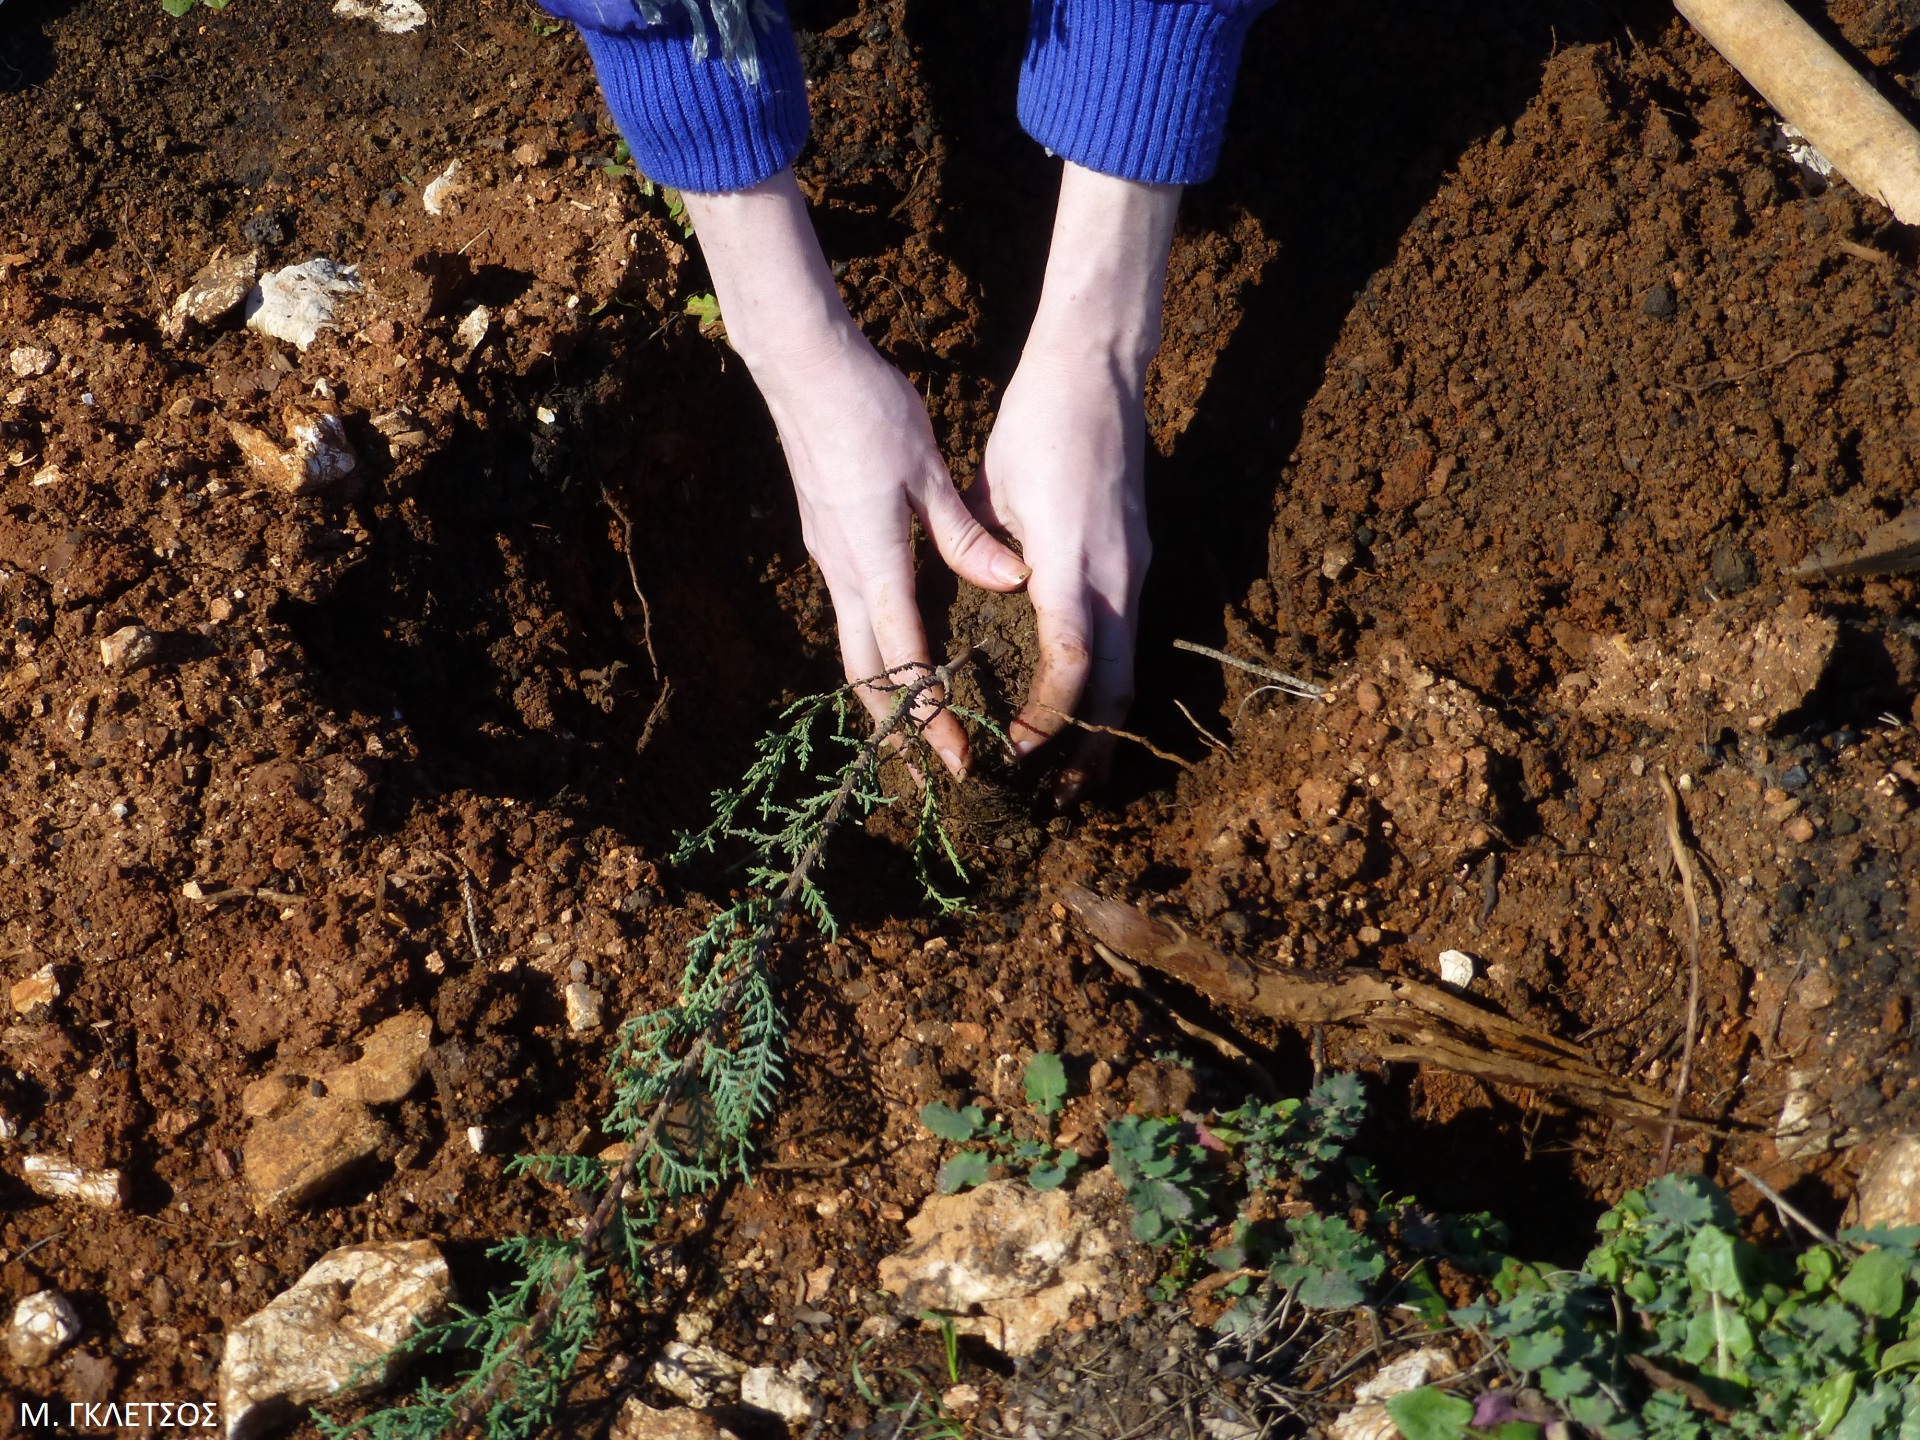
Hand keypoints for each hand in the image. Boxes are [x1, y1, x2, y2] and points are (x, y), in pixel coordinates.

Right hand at [682, 173, 1029, 773]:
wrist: (800, 367)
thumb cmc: (868, 411)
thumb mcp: (927, 471)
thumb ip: (965, 533)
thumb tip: (1011, 580)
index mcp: (873, 561)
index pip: (904, 659)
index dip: (931, 716)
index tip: (958, 758)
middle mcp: (843, 571)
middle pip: (866, 674)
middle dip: (900, 731)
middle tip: (932, 774)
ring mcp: (829, 558)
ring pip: (853, 649)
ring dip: (884, 697)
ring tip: (916, 737)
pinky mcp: (826, 542)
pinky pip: (851, 614)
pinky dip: (877, 653)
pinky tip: (903, 658)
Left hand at [973, 345, 1149, 800]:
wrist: (1100, 367)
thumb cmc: (1038, 420)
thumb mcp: (995, 484)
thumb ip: (981, 547)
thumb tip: (972, 597)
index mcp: (1071, 561)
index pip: (1071, 662)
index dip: (1047, 717)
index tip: (1016, 749)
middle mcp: (1116, 574)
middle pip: (1116, 686)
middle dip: (1092, 749)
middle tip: (1060, 797)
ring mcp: (1135, 566)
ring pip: (1128, 665)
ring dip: (1104, 723)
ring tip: (1076, 768)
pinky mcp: (1138, 557)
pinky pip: (1127, 635)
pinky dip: (1107, 680)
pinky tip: (1085, 701)